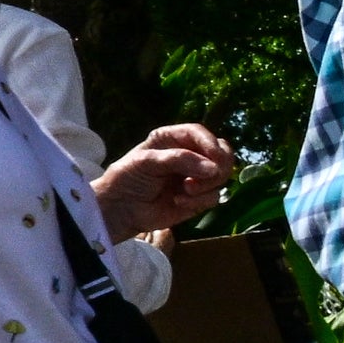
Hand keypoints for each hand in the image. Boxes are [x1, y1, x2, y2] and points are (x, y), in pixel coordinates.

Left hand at [94, 123, 239, 238]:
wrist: (121, 209)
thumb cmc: (128, 178)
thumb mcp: (146, 162)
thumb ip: (178, 160)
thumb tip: (213, 168)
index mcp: (172, 139)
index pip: (199, 133)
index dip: (210, 143)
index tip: (215, 158)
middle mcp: (188, 154)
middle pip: (221, 153)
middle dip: (219, 166)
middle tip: (206, 177)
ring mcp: (195, 176)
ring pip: (222, 176)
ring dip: (207, 185)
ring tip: (185, 190)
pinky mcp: (199, 197)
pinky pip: (214, 197)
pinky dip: (200, 201)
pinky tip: (178, 202)